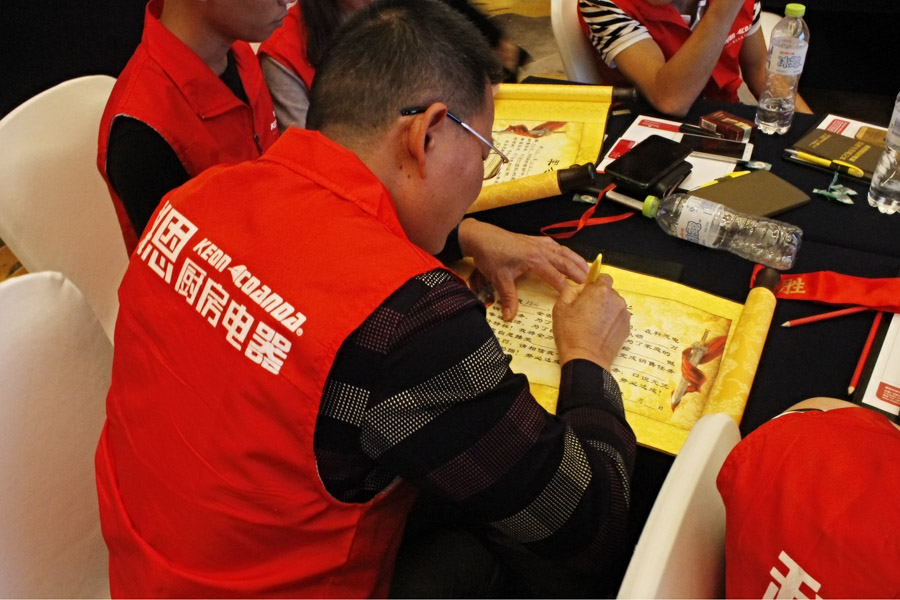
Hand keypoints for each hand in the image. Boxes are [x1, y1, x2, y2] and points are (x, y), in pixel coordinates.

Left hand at [458, 219, 588, 320]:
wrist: (480, 236)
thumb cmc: (490, 255)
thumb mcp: (499, 279)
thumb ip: (508, 298)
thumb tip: (509, 316)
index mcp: (534, 260)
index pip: (556, 277)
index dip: (567, 287)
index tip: (577, 296)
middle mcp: (540, 250)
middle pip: (565, 262)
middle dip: (579, 272)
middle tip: (591, 283)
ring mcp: (537, 243)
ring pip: (563, 251)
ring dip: (576, 260)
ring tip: (587, 268)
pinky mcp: (533, 240)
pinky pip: (554, 245)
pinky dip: (564, 250)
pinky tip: (567, 254)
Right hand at [553, 274, 630, 370]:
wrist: (586, 359)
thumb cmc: (571, 332)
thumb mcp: (561, 306)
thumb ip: (571, 290)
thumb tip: (581, 288)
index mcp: (600, 291)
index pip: (603, 277)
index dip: (595, 284)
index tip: (587, 293)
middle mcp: (616, 299)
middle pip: (609, 292)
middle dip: (599, 298)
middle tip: (586, 312)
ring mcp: (624, 315)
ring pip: (614, 306)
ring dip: (606, 310)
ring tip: (593, 324)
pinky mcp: (627, 328)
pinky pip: (618, 319)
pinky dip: (611, 322)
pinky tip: (600, 332)